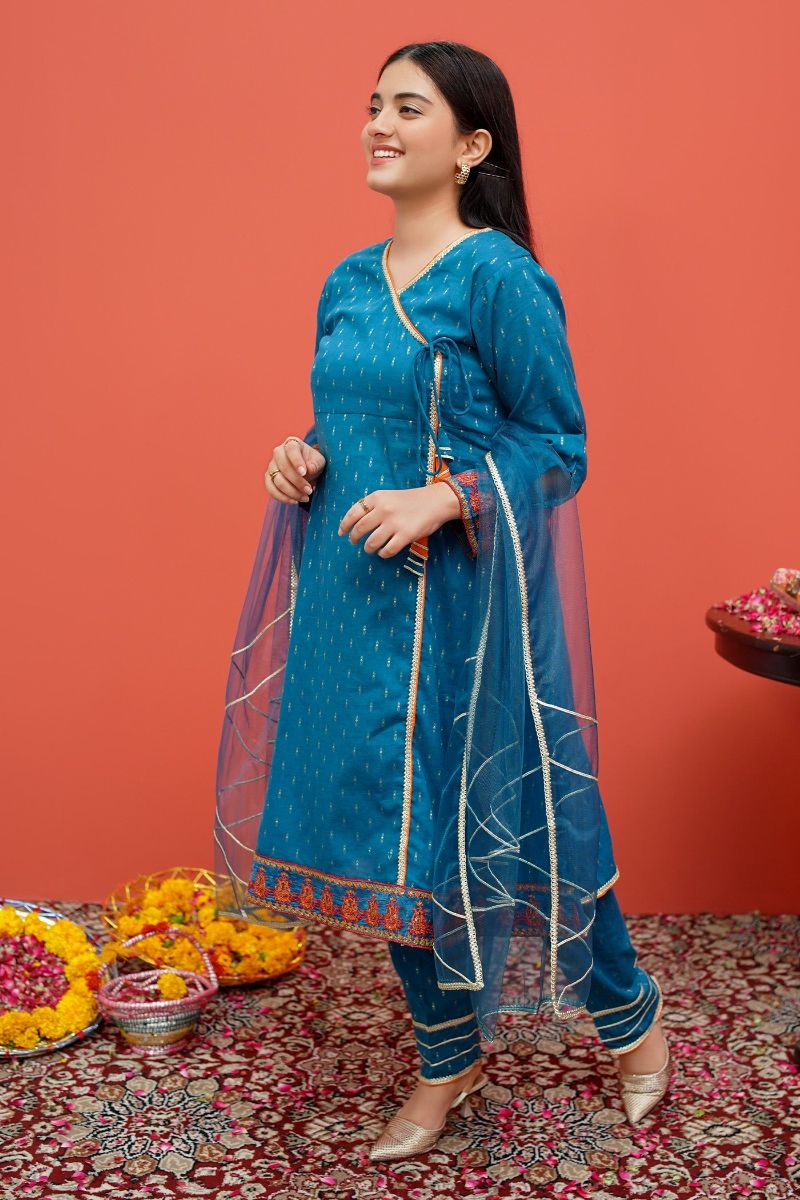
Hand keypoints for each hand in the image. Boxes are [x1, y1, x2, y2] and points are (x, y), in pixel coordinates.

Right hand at [265, 436, 326, 503]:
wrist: (307, 472)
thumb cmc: (313, 463)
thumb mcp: (319, 462)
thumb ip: (316, 464)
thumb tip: (309, 469)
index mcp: (292, 444)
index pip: (291, 450)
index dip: (296, 461)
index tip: (304, 473)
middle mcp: (278, 452)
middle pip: (283, 467)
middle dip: (297, 481)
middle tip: (309, 491)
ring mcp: (271, 465)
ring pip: (277, 480)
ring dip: (291, 492)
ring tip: (305, 498)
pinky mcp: (268, 478)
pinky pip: (271, 489)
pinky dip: (282, 497)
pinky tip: (294, 501)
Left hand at [338, 483, 459, 557]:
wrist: (436, 501)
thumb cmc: (411, 500)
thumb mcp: (389, 496)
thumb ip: (373, 506)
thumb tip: (354, 523)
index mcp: (377, 497)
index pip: (353, 513)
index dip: (345, 525)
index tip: (342, 532)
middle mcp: (383, 509)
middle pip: (360, 529)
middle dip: (355, 538)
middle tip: (355, 542)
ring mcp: (394, 523)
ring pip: (372, 542)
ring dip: (368, 548)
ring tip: (370, 548)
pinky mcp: (405, 535)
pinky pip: (387, 550)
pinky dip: (383, 554)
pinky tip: (384, 552)